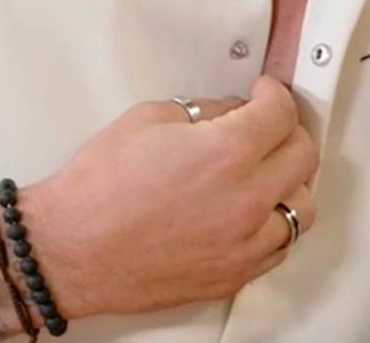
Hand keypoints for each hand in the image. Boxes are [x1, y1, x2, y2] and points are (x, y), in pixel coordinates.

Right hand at [12, 76, 319, 319]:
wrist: (66, 251)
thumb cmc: (96, 191)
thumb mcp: (150, 119)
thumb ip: (204, 111)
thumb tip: (233, 113)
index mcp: (227, 153)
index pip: (282, 113)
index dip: (274, 95)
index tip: (265, 94)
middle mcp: (245, 199)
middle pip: (304, 155)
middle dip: (288, 131)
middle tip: (269, 126)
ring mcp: (243, 242)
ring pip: (302, 205)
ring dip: (290, 182)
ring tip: (267, 171)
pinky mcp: (232, 274)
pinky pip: (280, 245)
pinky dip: (275, 224)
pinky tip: (257, 211)